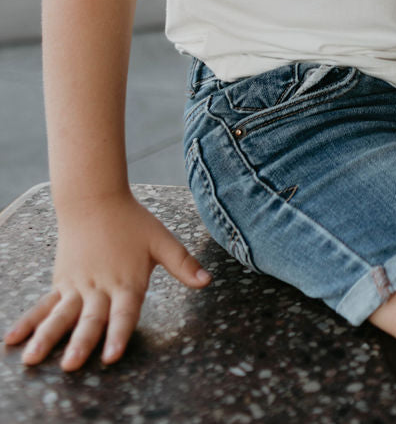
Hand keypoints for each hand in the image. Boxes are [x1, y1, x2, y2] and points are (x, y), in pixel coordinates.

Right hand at [4, 192, 209, 369]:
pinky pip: (43, 306)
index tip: (111, 356)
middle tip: (72, 365)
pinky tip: (13, 340)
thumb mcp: (161, 240)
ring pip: (61, 316)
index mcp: (126, 281)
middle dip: (81, 343)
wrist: (94, 199)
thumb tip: (207, 281)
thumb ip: (182, 263)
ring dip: (47, 337)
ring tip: (33, 358)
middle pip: (89, 319)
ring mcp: (77, 286)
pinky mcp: (61, 283)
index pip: (124, 313)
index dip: (119, 334)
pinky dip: (29, 323)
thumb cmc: (131, 221)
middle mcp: (99, 288)